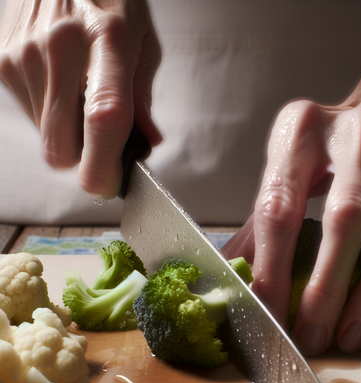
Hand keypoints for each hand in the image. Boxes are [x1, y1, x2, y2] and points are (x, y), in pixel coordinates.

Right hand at [0, 0, 161, 197]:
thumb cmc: (111, 0)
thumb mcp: (143, 42)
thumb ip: (142, 97)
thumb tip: (147, 142)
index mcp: (108, 41)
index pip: (103, 118)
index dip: (103, 164)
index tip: (109, 186)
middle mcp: (60, 48)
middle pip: (61, 147)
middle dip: (85, 159)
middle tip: (103, 144)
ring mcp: (24, 56)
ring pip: (47, 139)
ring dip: (69, 134)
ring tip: (81, 93)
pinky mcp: (2, 62)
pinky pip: (31, 118)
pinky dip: (51, 115)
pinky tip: (61, 83)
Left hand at [252, 97, 360, 354]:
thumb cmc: (326, 154)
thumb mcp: (287, 174)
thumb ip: (258, 226)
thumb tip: (228, 278)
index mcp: (297, 132)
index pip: (279, 207)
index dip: (271, 266)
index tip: (264, 314)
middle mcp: (347, 134)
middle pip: (338, 219)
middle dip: (322, 287)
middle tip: (307, 338)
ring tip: (343, 337)